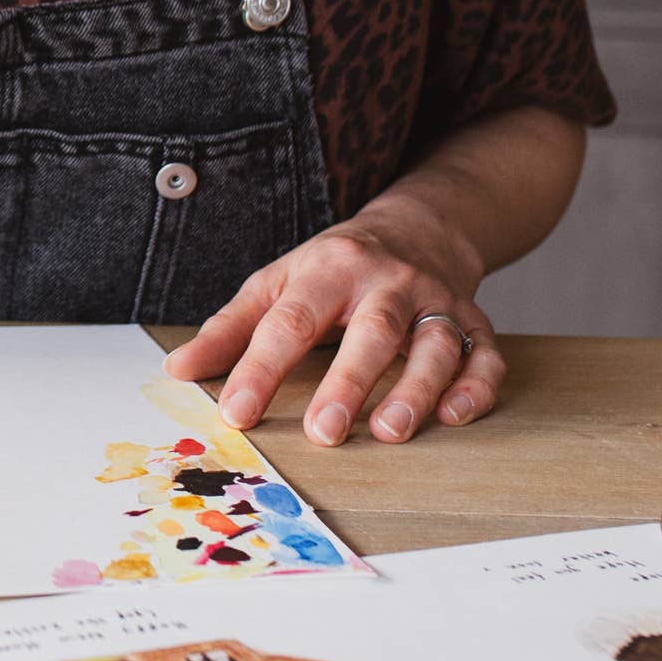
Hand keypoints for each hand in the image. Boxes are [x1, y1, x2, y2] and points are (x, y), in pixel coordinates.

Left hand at [164, 200, 504, 447]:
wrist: (419, 227)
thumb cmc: (335, 267)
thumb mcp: (278, 282)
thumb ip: (230, 328)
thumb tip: (178, 370)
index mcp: (328, 270)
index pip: (290, 321)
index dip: (261, 367)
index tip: (236, 413)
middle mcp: (386, 283)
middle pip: (370, 331)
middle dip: (347, 382)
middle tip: (324, 432)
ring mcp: (435, 301)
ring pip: (433, 345)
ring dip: (416, 390)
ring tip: (391, 433)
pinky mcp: (473, 321)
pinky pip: (483, 354)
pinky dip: (476, 386)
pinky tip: (455, 415)